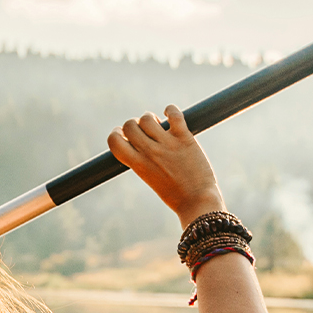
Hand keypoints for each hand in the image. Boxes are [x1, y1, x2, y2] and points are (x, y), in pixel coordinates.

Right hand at [107, 104, 225, 226]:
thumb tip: (142, 139)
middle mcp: (150, 152)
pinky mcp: (185, 138)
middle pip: (129, 125)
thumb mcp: (150, 178)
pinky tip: (169, 114)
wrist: (198, 202)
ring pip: (147, 117)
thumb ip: (142, 161)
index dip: (116, 134)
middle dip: (134, 125)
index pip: (114, 141)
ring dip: (150, 118)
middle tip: (145, 132)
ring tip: (159, 126)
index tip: (124, 135)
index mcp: (138, 165)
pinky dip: (170, 110)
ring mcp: (167, 144)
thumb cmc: (175, 196)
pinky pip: (174, 114)